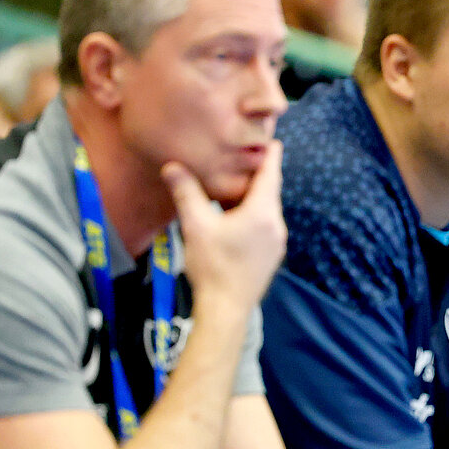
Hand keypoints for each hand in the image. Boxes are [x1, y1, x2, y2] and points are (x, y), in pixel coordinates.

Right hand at [163, 140, 285, 314]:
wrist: (226, 309)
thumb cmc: (213, 266)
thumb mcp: (196, 225)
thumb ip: (186, 193)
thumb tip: (172, 166)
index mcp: (264, 213)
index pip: (271, 175)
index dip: (270, 155)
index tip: (272, 139)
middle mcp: (276, 226)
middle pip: (269, 191)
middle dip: (258, 174)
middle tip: (248, 155)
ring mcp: (276, 242)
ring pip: (266, 209)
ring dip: (252, 195)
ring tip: (237, 181)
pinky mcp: (270, 255)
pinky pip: (265, 225)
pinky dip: (252, 213)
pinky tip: (235, 213)